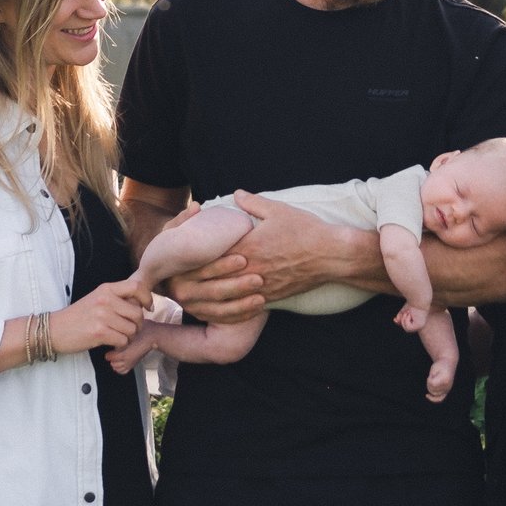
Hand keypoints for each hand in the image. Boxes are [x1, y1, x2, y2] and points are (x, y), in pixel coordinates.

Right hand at [51, 278, 149, 354]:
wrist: (54, 330)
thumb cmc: (77, 317)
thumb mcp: (96, 299)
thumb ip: (116, 299)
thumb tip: (140, 304)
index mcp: (106, 289)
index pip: (136, 286)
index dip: (147, 297)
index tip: (147, 307)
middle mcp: (105, 300)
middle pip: (137, 313)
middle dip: (137, 325)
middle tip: (129, 330)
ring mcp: (102, 316)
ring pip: (132, 329)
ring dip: (129, 337)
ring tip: (118, 337)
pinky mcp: (99, 333)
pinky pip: (123, 341)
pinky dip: (120, 345)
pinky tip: (111, 344)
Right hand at [152, 199, 270, 325]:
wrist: (172, 272)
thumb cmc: (183, 247)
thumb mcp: (177, 233)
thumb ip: (185, 220)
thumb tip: (196, 207)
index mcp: (177, 270)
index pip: (203, 268)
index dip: (222, 264)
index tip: (243, 258)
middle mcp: (182, 291)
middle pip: (213, 290)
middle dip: (237, 285)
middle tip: (258, 278)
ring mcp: (193, 306)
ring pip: (220, 308)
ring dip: (242, 303)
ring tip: (261, 295)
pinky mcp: (204, 315)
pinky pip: (224, 319)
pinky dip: (242, 315)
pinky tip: (259, 307)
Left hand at [168, 190, 354, 324]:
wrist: (332, 255)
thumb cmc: (306, 230)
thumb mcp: (278, 210)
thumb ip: (253, 202)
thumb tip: (236, 194)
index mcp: (248, 246)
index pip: (211, 256)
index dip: (191, 260)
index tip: (176, 261)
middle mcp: (250, 269)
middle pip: (213, 279)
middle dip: (191, 281)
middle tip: (173, 283)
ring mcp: (260, 286)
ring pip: (225, 297)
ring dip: (205, 299)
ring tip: (188, 299)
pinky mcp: (271, 297)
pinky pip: (242, 307)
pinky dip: (226, 310)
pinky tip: (216, 311)